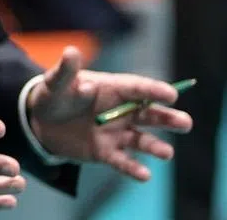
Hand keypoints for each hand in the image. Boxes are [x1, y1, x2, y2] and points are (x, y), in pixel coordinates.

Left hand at [26, 46, 193, 180]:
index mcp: (112, 89)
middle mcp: (120, 111)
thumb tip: (71, 52)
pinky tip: (144, 175)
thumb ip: (66, 71)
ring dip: (155, 146)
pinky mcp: (106, 152)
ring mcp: (115, 133)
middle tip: (185, 123)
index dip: (154, 90)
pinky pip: (122, 161)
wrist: (40, 122)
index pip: (137, 88)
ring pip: (141, 140)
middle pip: (148, 114)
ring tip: (167, 153)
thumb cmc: (53, 95)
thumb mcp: (55, 82)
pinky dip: (133, 168)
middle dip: (167, 118)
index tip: (172, 94)